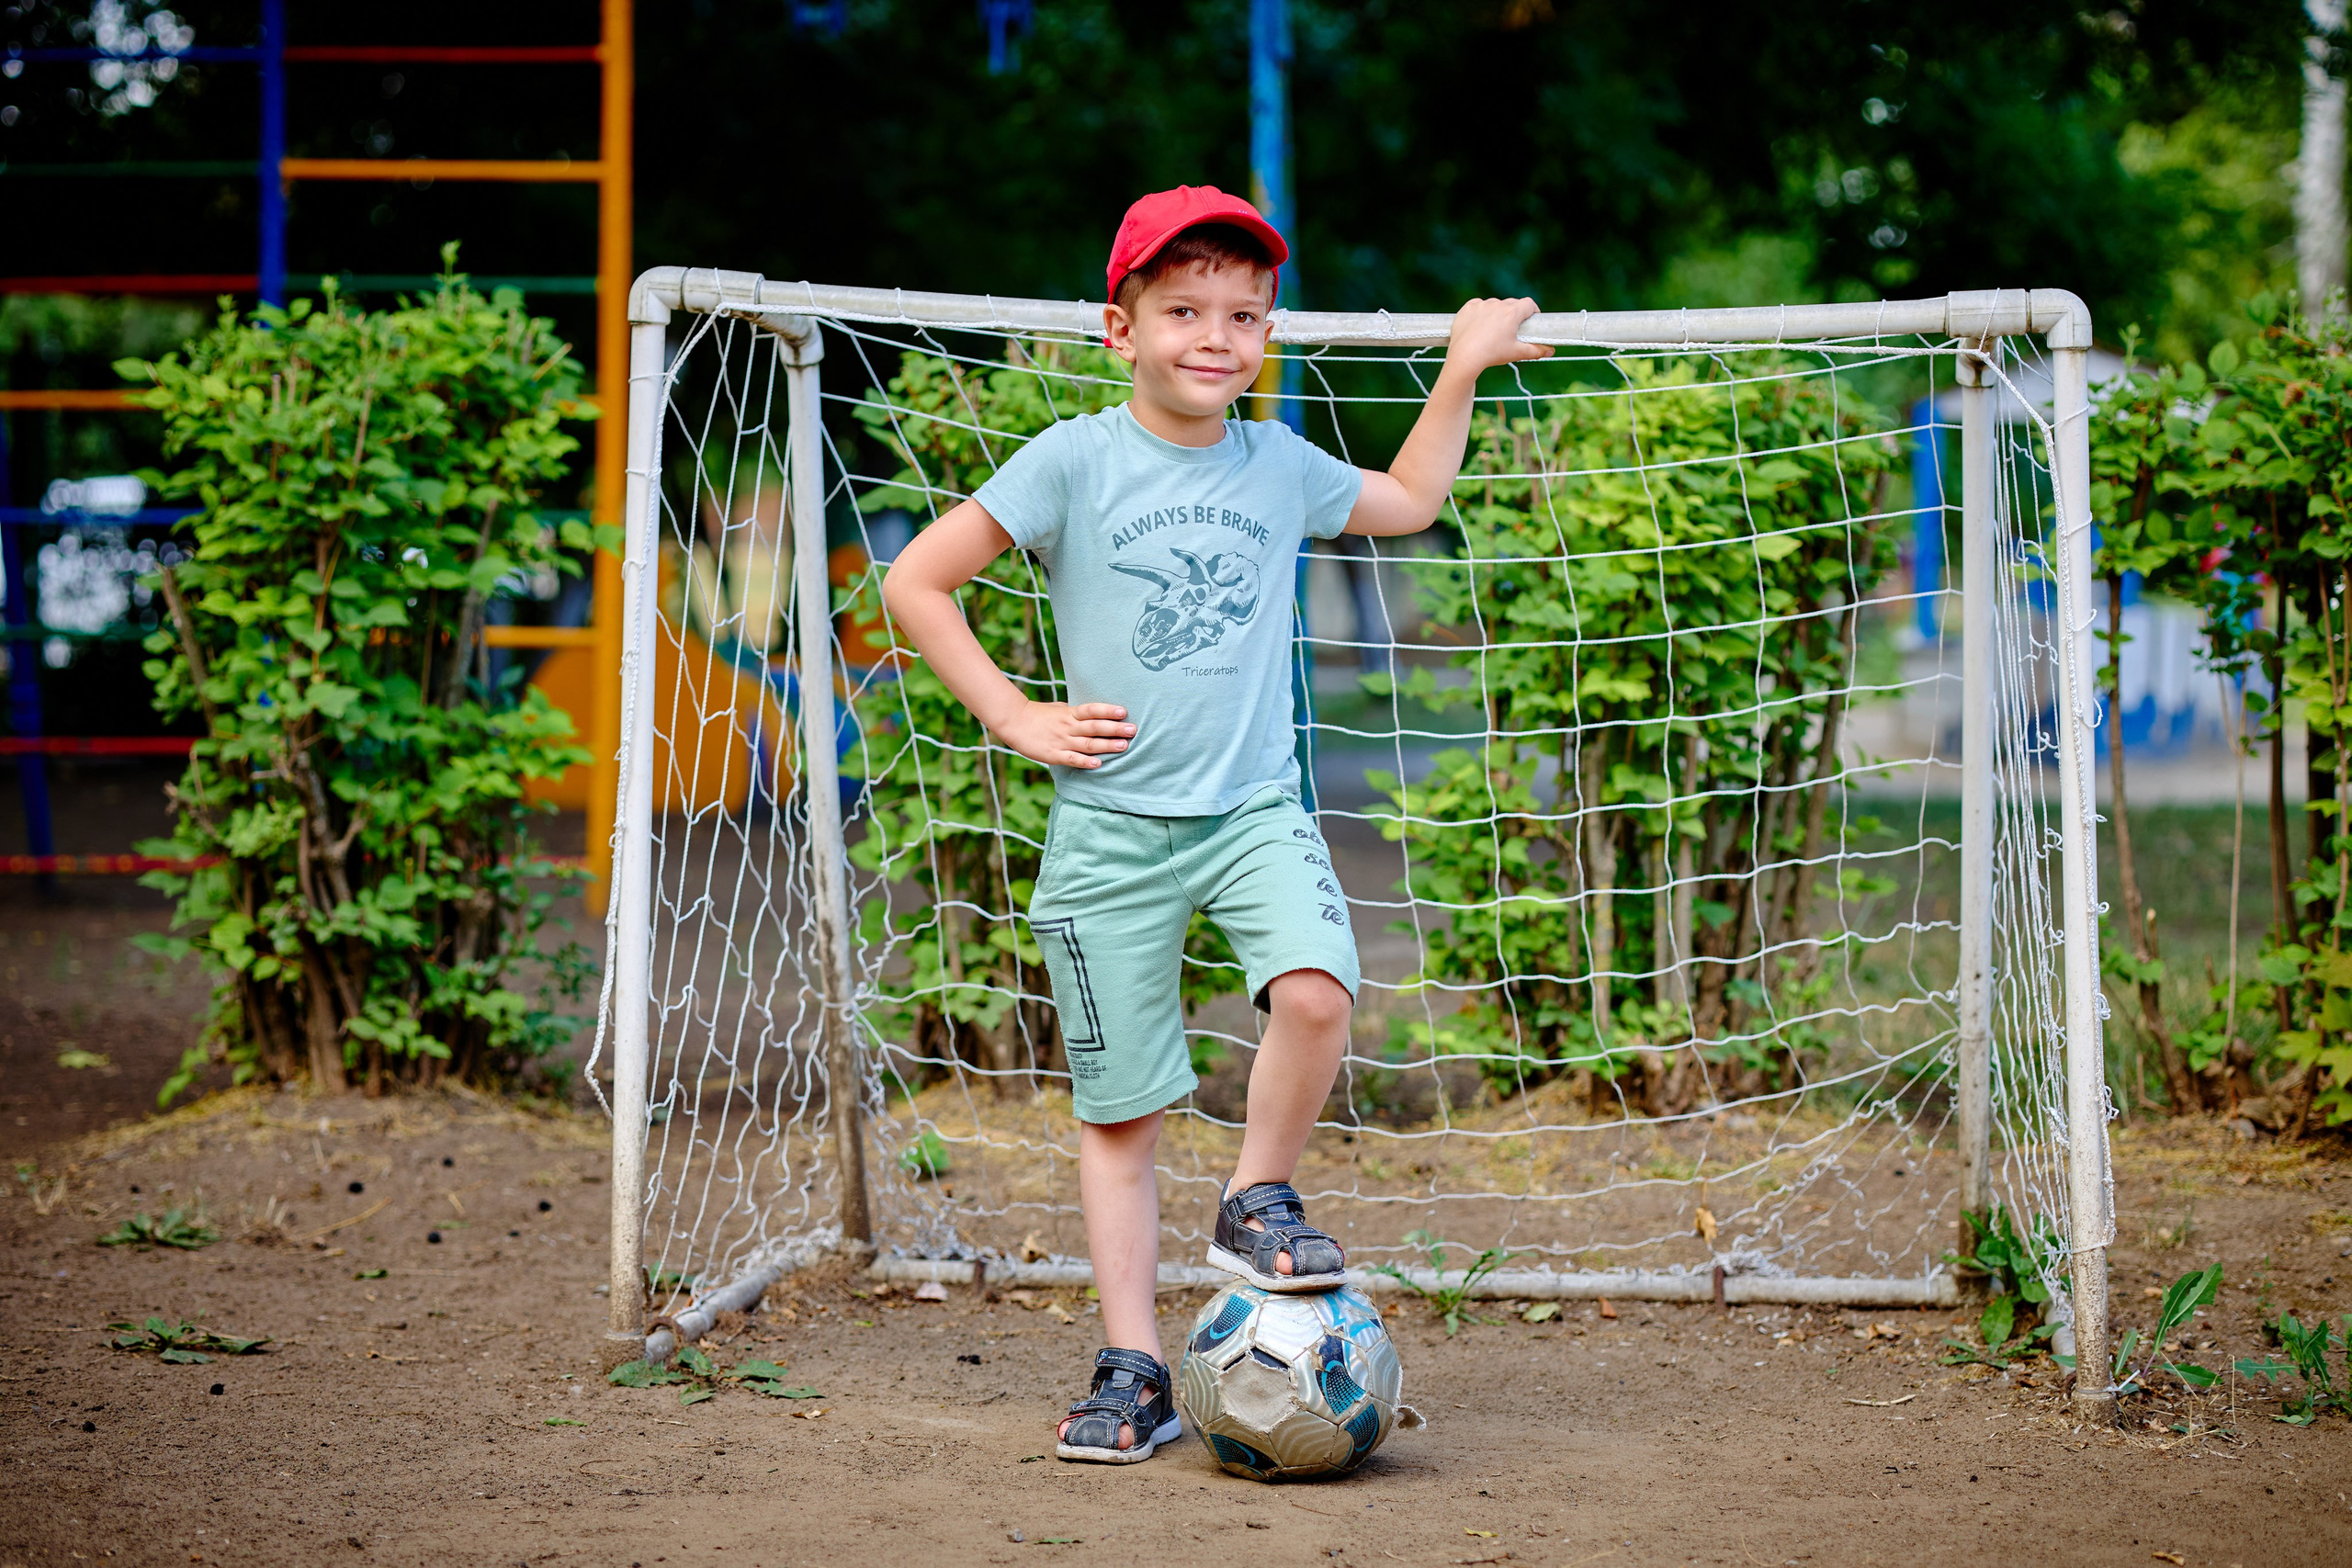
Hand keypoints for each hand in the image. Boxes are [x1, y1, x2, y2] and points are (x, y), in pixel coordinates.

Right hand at [993, 699, 1135, 768]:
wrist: (1013, 722)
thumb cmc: (1038, 714)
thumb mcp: (1059, 708)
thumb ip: (1075, 711)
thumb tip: (1094, 712)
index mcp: (1069, 713)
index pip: (1092, 710)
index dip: (1108, 710)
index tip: (1124, 711)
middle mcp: (1068, 726)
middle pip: (1094, 726)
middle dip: (1115, 729)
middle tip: (1133, 730)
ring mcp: (1061, 741)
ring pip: (1087, 744)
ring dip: (1106, 745)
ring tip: (1123, 746)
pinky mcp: (1053, 755)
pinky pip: (1071, 759)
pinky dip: (1085, 762)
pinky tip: (1098, 764)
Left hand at [1446, 296, 1550, 375]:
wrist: (1464, 357)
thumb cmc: (1492, 355)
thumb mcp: (1517, 353)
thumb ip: (1536, 350)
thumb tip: (1551, 350)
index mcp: (1512, 313)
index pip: (1529, 303)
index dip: (1532, 310)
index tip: (1532, 318)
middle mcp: (1497, 305)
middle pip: (1512, 303)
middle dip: (1515, 313)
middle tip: (1512, 328)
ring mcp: (1482, 305)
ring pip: (1495, 305)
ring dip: (1497, 312)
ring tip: (1494, 329)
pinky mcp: (1468, 308)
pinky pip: (1479, 305)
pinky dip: (1481, 312)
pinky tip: (1479, 325)